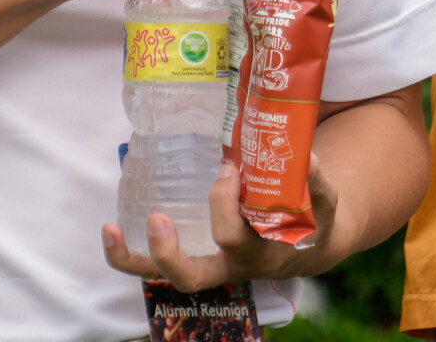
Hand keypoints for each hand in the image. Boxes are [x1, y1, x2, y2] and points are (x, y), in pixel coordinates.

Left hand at [101, 156, 339, 289]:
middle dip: (169, 253)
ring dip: (134, 258)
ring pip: (164, 277)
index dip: (224, 205)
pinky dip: (131, 253)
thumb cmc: (313, 222)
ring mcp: (210, 267)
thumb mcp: (325, 206)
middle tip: (156, 219)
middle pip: (192, 277)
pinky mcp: (196, 256)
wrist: (309, 246)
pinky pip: (156, 266)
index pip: (233, 239)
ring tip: (109, 229)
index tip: (228, 170)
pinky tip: (110, 228)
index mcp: (261, 255)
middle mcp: (231, 269)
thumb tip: (307, 158)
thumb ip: (318, 186)